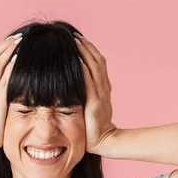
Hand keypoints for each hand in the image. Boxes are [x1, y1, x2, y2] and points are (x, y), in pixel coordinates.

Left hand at [74, 32, 117, 154]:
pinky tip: (78, 62)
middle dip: (86, 47)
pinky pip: (90, 84)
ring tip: (75, 42)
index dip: (89, 50)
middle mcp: (104, 88)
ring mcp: (101, 95)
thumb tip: (72, 82)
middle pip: (97, 61)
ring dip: (85, 54)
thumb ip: (84, 94)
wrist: (105, 141)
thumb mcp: (89, 106)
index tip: (78, 39)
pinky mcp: (95, 104)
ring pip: (95, 69)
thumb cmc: (93, 127)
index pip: (98, 63)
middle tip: (75, 35)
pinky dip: (84, 72)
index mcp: (103, 88)